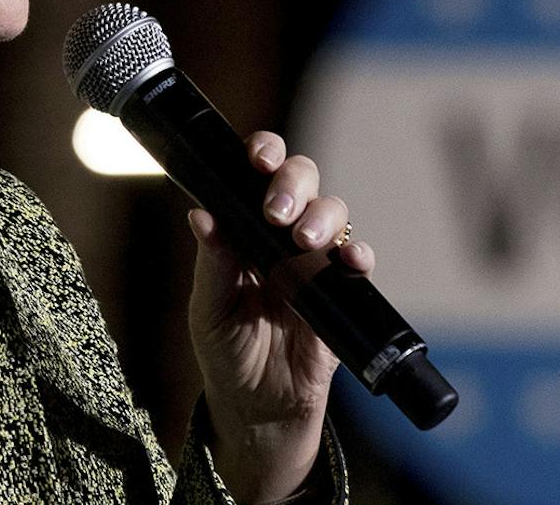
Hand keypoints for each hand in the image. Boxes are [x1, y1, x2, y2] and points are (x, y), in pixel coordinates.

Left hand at [186, 130, 374, 502]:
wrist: (258, 406)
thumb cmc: (226, 351)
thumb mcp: (210, 309)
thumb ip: (213, 262)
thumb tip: (200, 214)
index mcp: (246, 227)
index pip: (259, 174)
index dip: (264, 153)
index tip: (257, 159)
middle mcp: (284, 234)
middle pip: (304, 180)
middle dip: (294, 182)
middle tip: (277, 211)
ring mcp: (316, 261)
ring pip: (334, 212)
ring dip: (323, 217)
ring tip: (303, 241)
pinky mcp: (342, 293)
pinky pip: (357, 262)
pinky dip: (358, 254)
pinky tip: (349, 261)